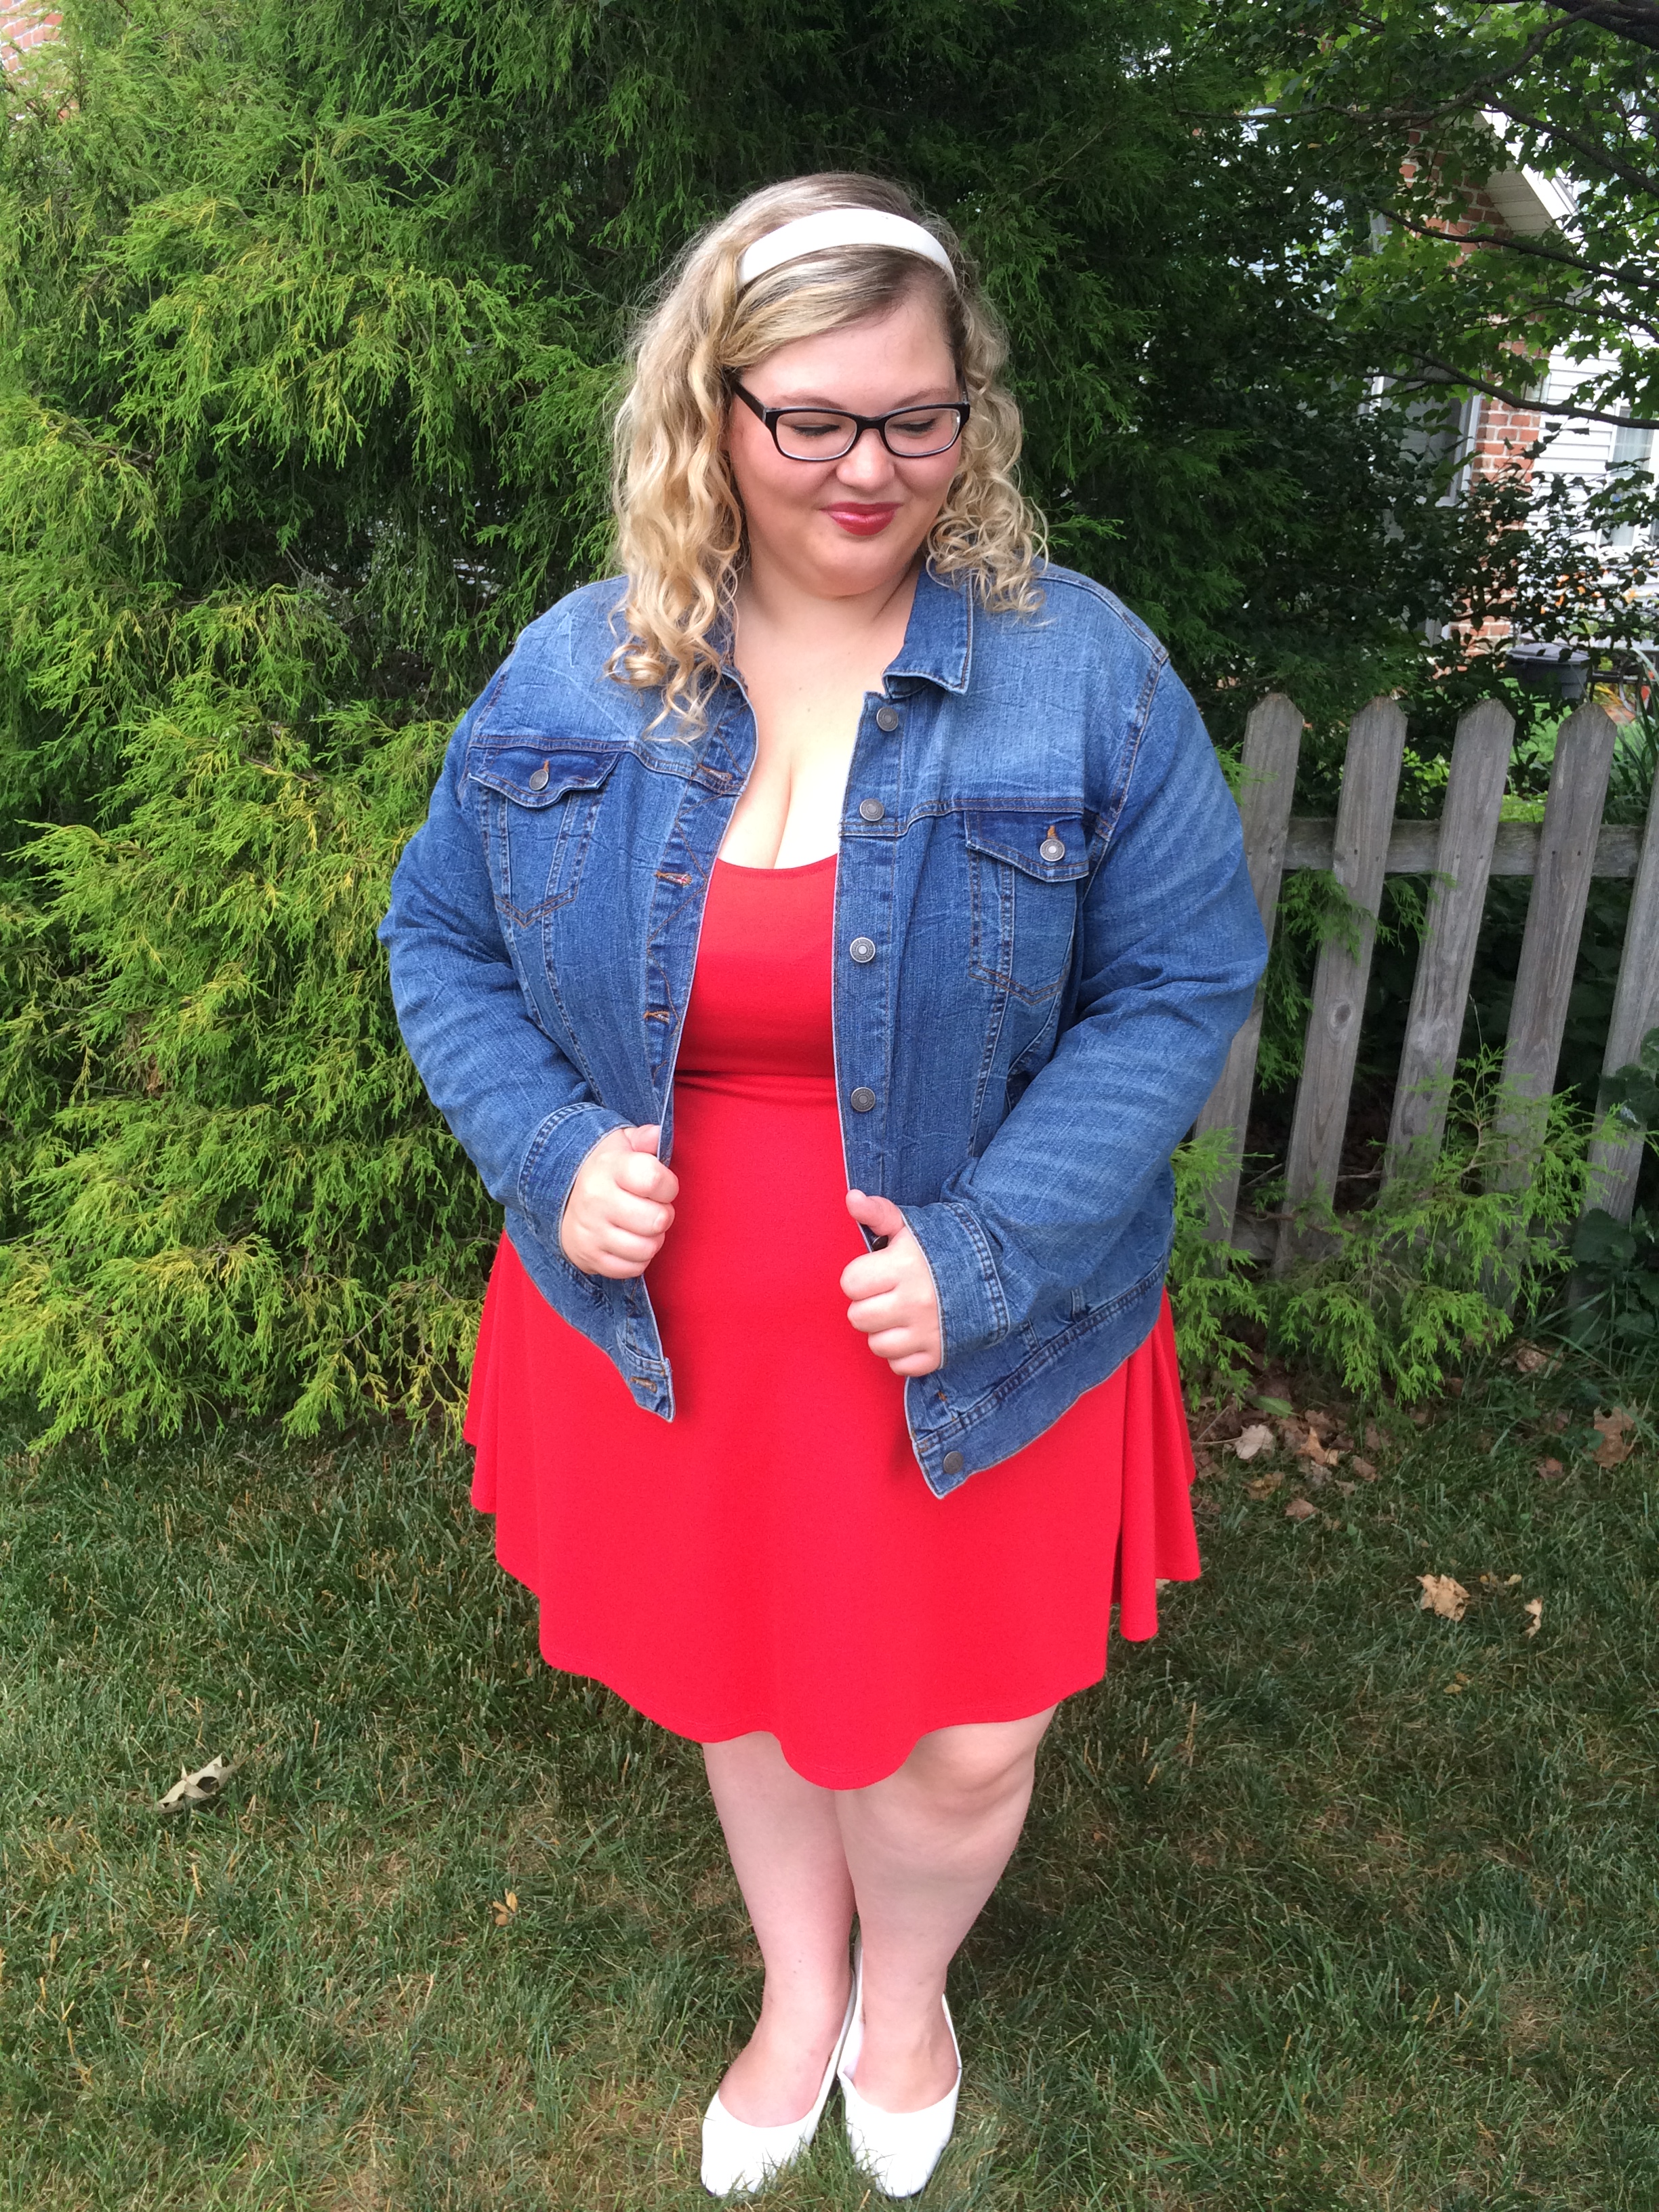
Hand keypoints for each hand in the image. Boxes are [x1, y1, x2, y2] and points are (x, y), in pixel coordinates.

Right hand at [559, 1124, 678, 1276]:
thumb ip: (643, 1138)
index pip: (655, 1180)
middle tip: (652, 1209)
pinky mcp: (589, 1257)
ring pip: (647, 1248)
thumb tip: (656, 1135)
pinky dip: (638, 1259)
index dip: (668, 1186)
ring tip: (642, 1227)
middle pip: (657, 1219)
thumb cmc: (605, 1170)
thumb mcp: (621, 1144)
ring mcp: (591, 1231)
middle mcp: (597, 1200)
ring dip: (652, 1239)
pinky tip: (630, 1242)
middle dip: (663, 1215)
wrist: (562, 1197)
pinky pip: (632, 1268)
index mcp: (609, 1168)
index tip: (661, 1186)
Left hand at [841, 1191, 943, 1376]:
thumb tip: (852, 1198)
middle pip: (858, 1317)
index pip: (850, 1283)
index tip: (877, 1272)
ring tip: (900, 1313)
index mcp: (904, 1265)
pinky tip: (913, 1333)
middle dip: (868, 1304)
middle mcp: (915, 1301)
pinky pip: (900, 1366)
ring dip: (883, 1331)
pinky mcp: (939, 1354)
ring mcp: (928, 1331)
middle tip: (888, 1293)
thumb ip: (878, 1213)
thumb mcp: (912, 1225)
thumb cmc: (947, 1245)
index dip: (860, 1277)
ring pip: (876, 1345)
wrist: (998, 1270)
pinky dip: (903, 1354)